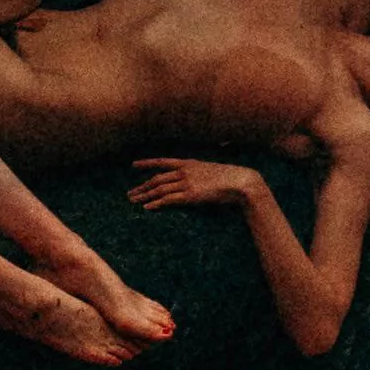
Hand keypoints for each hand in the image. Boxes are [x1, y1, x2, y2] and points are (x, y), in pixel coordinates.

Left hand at [123, 157, 267, 217]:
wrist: (240, 181)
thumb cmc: (230, 178)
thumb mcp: (211, 170)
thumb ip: (199, 174)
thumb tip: (194, 181)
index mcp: (189, 163)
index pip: (162, 162)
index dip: (147, 163)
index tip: (134, 165)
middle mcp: (184, 171)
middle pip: (157, 179)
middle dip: (142, 186)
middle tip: (129, 194)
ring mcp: (187, 183)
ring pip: (159, 189)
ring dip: (144, 195)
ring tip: (133, 201)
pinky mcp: (190, 196)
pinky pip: (168, 200)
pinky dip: (156, 203)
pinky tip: (147, 207)